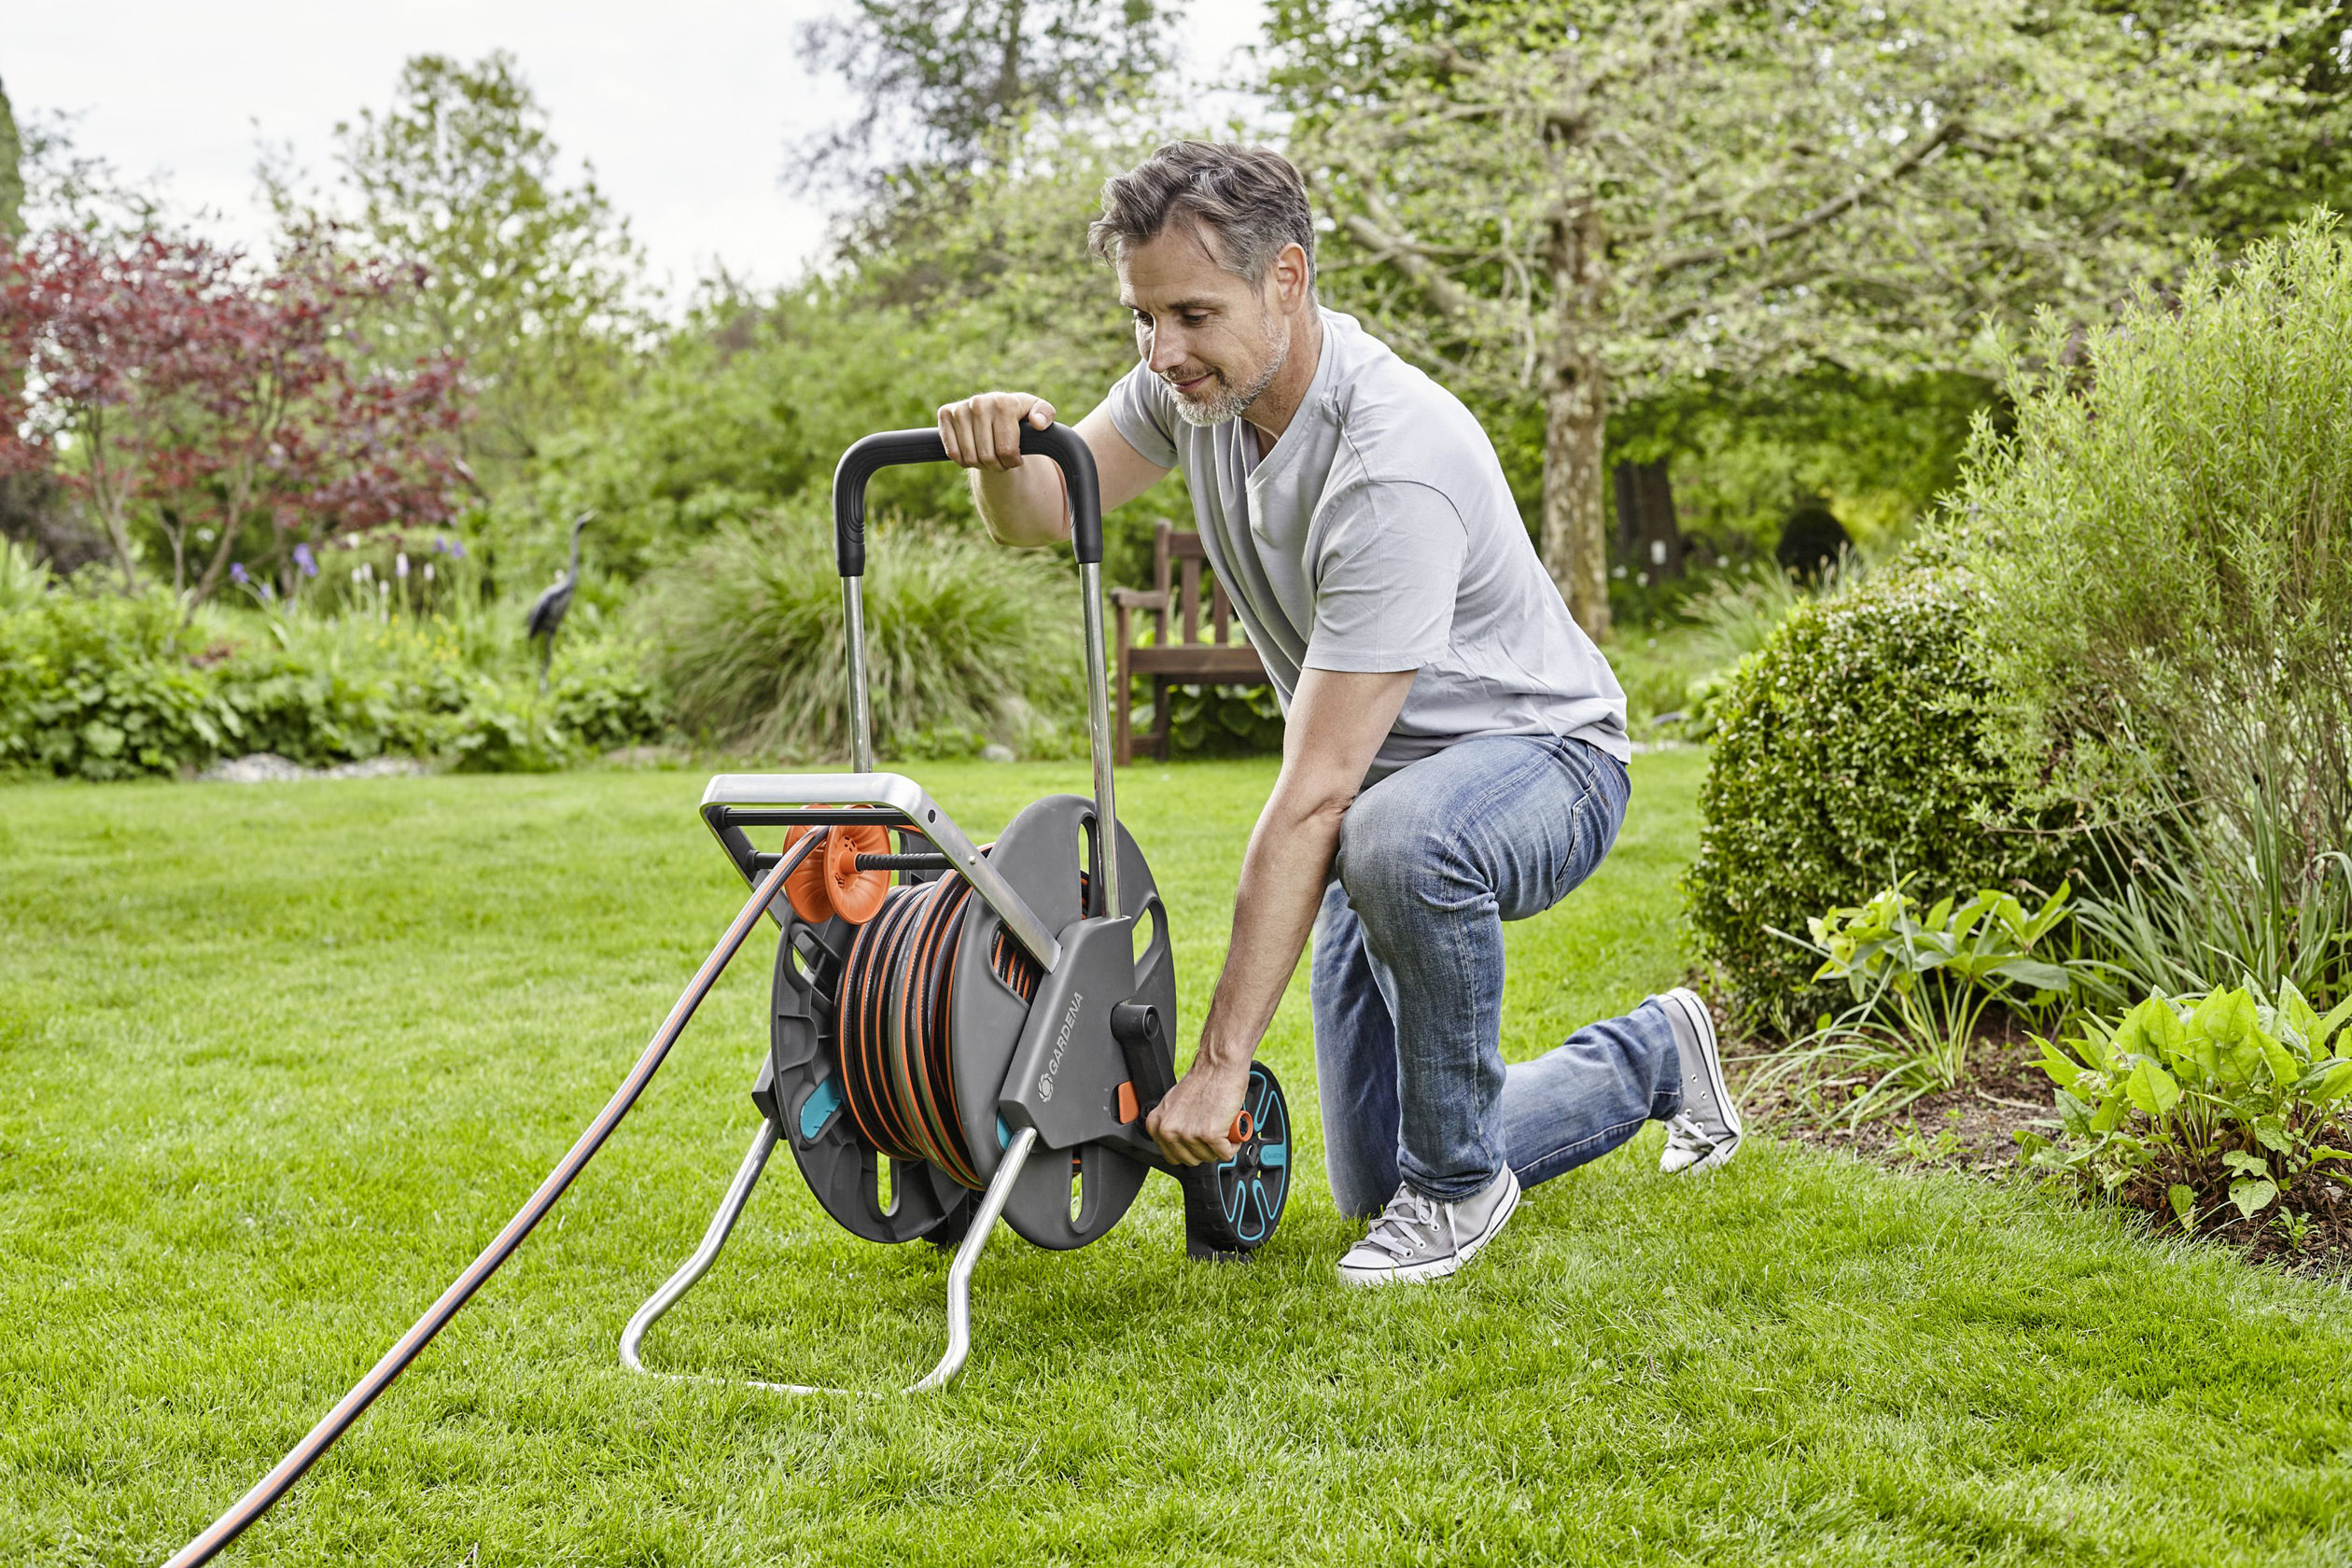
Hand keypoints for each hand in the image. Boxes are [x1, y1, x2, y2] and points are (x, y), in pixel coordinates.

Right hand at [937, 392, 1054, 470]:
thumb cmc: (1019, 415)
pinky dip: (963, 460)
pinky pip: (952, 452)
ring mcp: (960, 408)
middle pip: (987, 457)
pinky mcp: (945, 414)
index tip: (1016, 458)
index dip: (1012, 462)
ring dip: (980, 465)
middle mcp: (979, 402)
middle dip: (997, 466)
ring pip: (969, 458)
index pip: (1006, 451)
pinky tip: (973, 453)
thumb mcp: (1037, 412)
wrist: (994, 409)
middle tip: (1002, 460)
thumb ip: (1046, 415)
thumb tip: (1038, 424)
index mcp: (1004, 403)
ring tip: (989, 457)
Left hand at [1145, 1053, 1251, 1166]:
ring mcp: (1189, 1133)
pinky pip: (1225, 1153)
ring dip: (1220, 1146)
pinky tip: (1231, 1129)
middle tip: (1212, 1133)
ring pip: (1210, 1157)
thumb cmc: (1202, 1081)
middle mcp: (1169, 1131)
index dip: (1189, 1150)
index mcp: (1157, 1125)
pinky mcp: (1209, 1134)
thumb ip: (1173, 1124)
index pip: (1172, 1156)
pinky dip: (1233, 1144)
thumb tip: (1178, 1141)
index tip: (1198, 1142)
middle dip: (1205, 1149)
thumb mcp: (1174, 1105)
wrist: (1218, 1067)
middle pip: (1191, 1160)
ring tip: (1221, 1126)